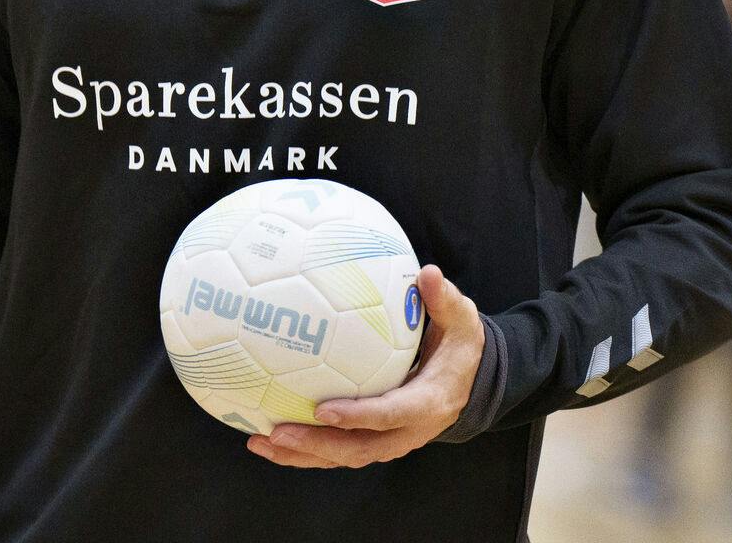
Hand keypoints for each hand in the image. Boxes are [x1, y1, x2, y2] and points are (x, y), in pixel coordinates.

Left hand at [246, 263, 483, 469]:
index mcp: (428, 403)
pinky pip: (338, 453)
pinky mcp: (376, 442)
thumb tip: (426, 273)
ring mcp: (390, 442)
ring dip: (301, 455)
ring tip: (260, 443)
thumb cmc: (459, 347)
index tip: (322, 409)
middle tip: (277, 432)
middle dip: (316, 445)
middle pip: (358, 449)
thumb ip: (444, 299)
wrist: (471, 382)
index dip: (357, 416)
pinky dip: (305, 452)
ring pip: (343, 458)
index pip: (390, 415)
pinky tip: (269, 440)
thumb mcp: (461, 322)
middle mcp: (407, 432)